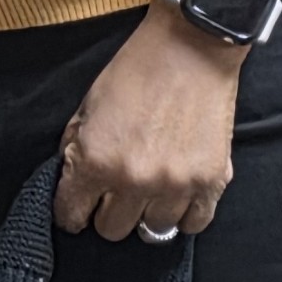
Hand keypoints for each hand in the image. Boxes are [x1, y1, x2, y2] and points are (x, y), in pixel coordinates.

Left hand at [54, 12, 239, 239]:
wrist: (190, 49)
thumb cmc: (135, 72)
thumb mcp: (87, 106)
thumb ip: (76, 148)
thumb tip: (73, 181)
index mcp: (96, 161)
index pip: (71, 215)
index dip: (70, 212)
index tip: (77, 207)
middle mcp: (134, 181)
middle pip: (111, 230)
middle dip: (107, 211)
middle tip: (114, 191)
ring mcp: (175, 186)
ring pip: (152, 232)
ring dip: (146, 212)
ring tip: (149, 189)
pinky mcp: (211, 182)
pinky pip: (193, 224)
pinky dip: (183, 214)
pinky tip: (176, 195)